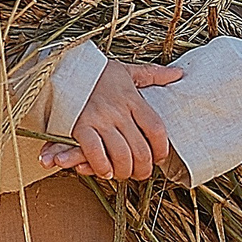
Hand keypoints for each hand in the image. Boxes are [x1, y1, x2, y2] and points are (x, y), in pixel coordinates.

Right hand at [42, 61, 183, 180]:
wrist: (64, 68)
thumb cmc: (95, 72)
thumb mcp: (127, 70)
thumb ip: (152, 75)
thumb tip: (178, 74)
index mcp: (132, 99)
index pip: (156, 129)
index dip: (161, 149)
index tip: (159, 157)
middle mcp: (118, 110)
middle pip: (140, 149)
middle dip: (143, 168)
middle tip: (141, 173)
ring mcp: (99, 119)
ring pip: (121, 155)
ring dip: (124, 171)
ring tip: (123, 174)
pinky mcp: (79, 126)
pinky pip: (95, 153)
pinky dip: (101, 166)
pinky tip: (105, 171)